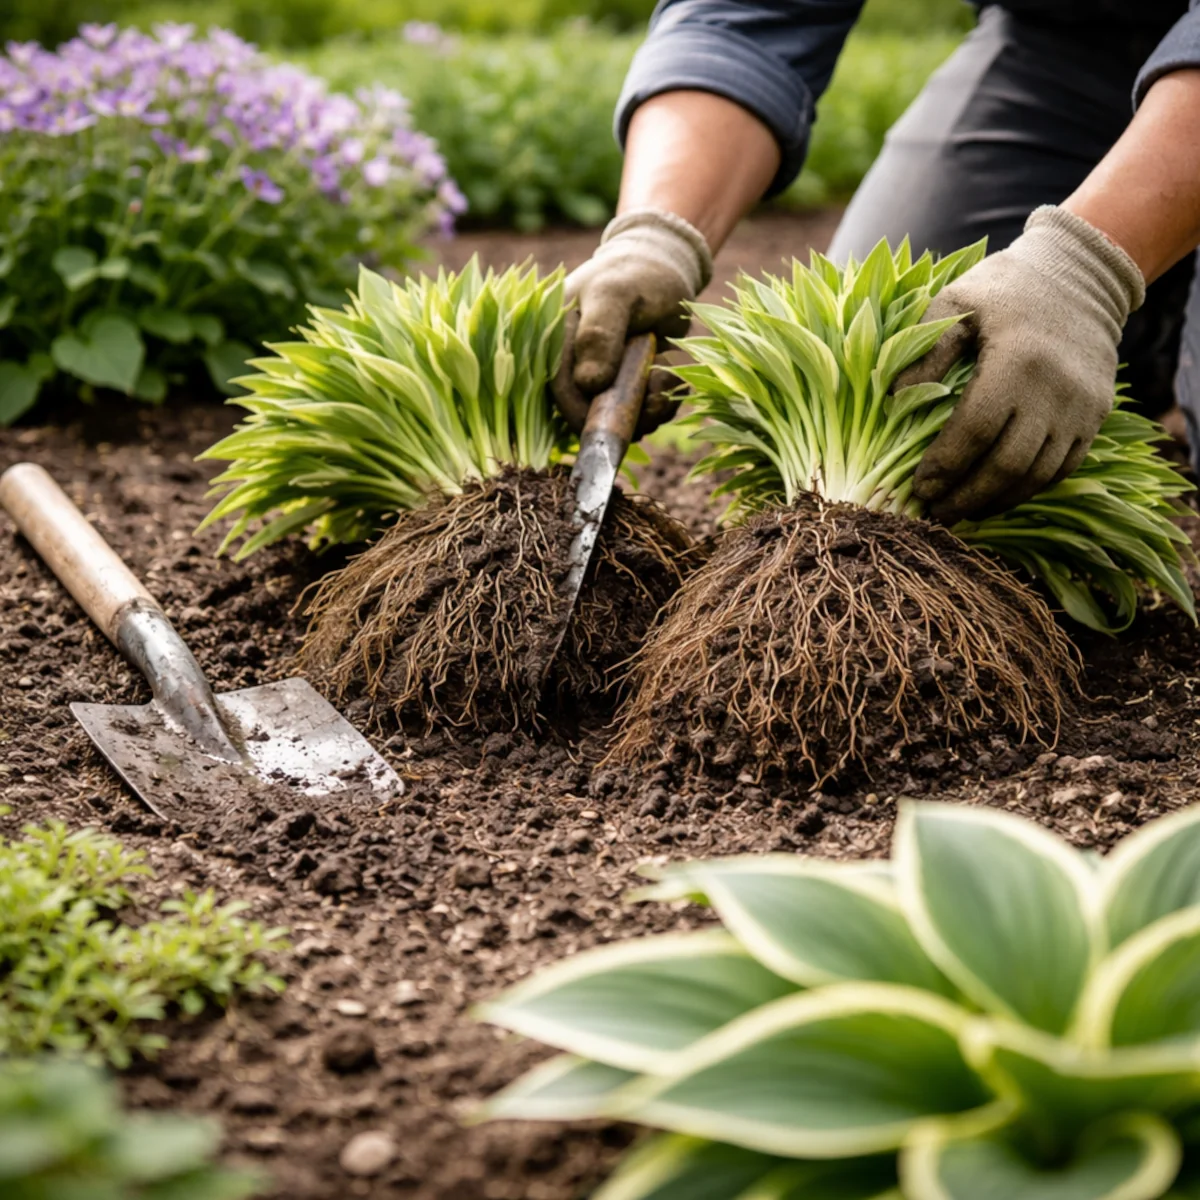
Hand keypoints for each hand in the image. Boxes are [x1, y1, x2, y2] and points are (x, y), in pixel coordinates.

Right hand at [552, 208, 711, 436]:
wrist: (667, 266)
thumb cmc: (635, 273)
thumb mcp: (615, 294)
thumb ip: (599, 334)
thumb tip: (589, 384)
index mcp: (557, 338)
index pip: (558, 386)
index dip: (577, 413)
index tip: (602, 427)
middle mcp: (576, 361)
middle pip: (586, 409)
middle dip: (620, 419)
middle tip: (649, 411)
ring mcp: (604, 374)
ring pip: (618, 414)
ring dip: (645, 413)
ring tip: (662, 391)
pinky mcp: (629, 382)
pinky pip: (641, 408)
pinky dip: (660, 403)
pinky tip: (670, 380)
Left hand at [899, 206, 1145, 523]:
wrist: (1081, 274)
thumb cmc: (1004, 288)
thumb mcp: (956, 302)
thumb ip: (924, 350)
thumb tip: (891, 401)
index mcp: (1017, 360)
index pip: (975, 430)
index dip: (945, 466)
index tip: (918, 489)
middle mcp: (1055, 389)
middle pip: (1007, 464)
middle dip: (966, 497)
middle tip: (934, 516)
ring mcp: (1081, 406)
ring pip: (1037, 475)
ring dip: (996, 502)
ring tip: (961, 514)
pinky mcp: (1096, 415)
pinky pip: (1062, 468)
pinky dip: (1027, 490)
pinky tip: (996, 497)